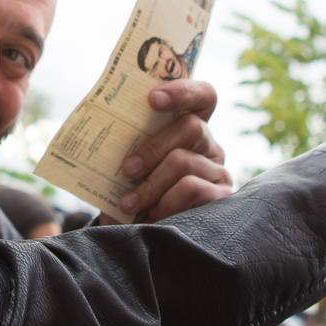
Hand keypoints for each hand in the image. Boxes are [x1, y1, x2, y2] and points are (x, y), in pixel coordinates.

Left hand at [116, 78, 233, 222]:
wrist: (142, 235)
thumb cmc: (133, 191)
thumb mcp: (128, 166)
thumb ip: (126, 145)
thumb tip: (104, 129)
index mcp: (187, 126)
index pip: (201, 96)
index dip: (182, 90)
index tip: (152, 98)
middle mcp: (208, 144)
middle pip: (190, 126)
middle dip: (153, 147)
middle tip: (127, 169)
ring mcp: (218, 169)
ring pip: (184, 161)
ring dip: (150, 184)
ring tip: (128, 203)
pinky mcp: (220, 196)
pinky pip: (192, 188)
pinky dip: (165, 201)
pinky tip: (152, 214)